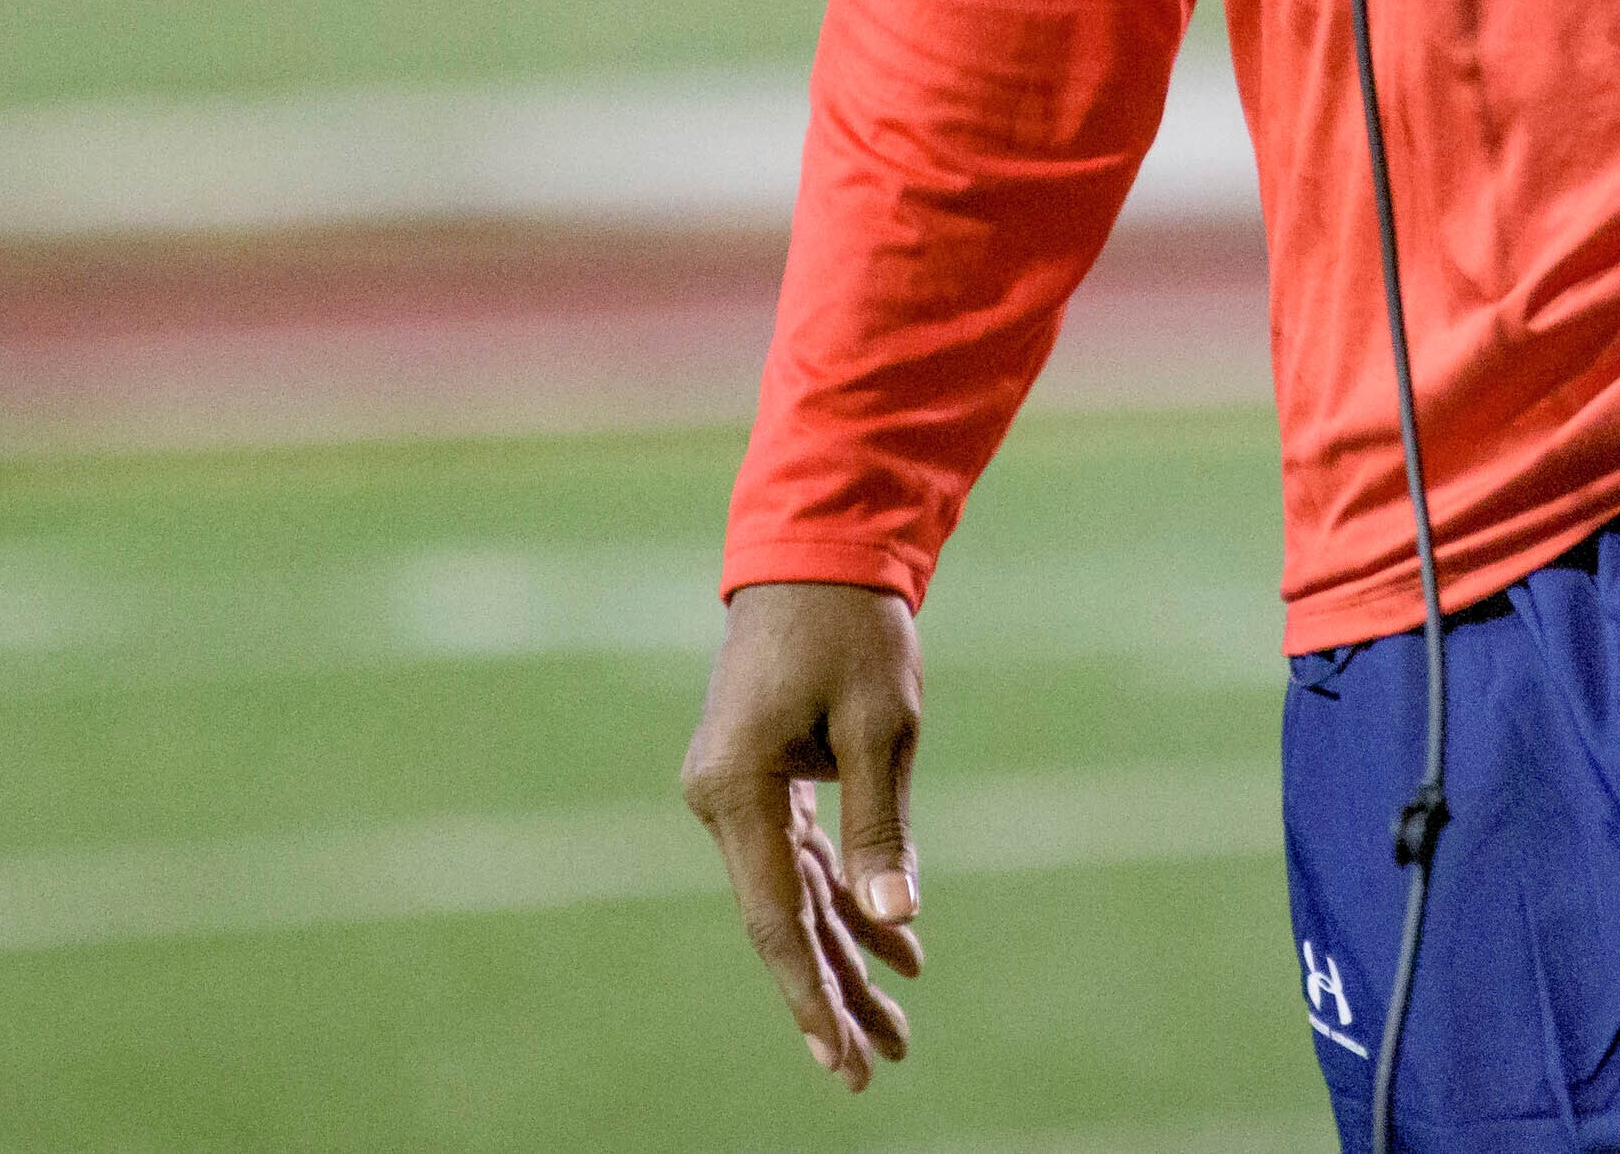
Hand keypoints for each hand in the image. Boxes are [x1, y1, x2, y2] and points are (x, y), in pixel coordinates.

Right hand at [683, 581, 928, 1084]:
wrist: (816, 553)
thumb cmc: (853, 631)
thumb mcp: (883, 726)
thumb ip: (880, 825)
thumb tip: (894, 913)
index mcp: (737, 791)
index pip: (776, 917)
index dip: (811, 991)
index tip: (839, 1056)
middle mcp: (722, 801)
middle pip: (783, 920)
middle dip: (833, 993)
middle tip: (877, 1066)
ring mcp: (738, 794)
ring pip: (795, 896)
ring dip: (846, 954)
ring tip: (896, 1026)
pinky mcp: (762, 782)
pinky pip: (803, 859)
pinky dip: (847, 897)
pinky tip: (894, 942)